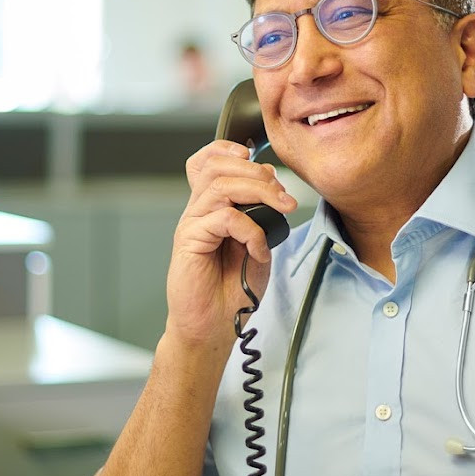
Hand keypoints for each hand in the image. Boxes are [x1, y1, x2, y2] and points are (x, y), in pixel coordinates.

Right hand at [163, 140, 295, 351]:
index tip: (264, 166)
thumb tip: (271, 184)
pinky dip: (250, 229)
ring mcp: (191, 224)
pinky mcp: (189, 240)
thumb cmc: (232, 288)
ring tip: (280, 209)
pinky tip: (258, 248)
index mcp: (211, 206)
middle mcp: (198, 210)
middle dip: (257, 172)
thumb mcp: (256, 242)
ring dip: (258, 191)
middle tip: (284, 196)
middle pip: (218, 165)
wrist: (213, 325)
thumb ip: (261, 214)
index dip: (232, 150)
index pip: (209, 160)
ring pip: (220, 184)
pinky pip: (224, 217)